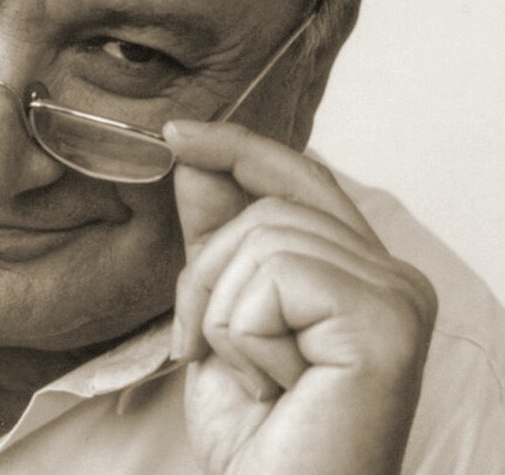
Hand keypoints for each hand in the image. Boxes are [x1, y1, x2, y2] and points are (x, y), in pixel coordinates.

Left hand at [162, 120, 436, 474]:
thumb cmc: (259, 436)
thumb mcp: (222, 318)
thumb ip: (216, 238)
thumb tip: (194, 160)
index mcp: (360, 273)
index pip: (297, 177)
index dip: (234, 147)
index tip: (174, 134)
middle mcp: (393, 276)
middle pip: (267, 206)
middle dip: (205, 273)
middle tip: (201, 344)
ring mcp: (396, 296)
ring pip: (264, 236)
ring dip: (222, 311)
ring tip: (247, 373)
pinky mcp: (384, 320)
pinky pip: (276, 273)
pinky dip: (243, 329)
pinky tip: (272, 380)